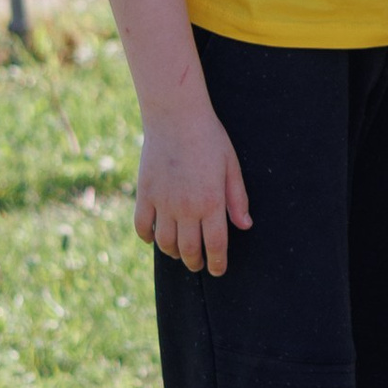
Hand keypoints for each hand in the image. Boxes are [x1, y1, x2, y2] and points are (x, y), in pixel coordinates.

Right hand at [134, 105, 252, 272]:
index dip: (217, 263)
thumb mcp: (231, 166)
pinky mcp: (145, 194)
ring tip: (179, 253)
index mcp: (211, 202)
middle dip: (195, 262)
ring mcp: (163, 202)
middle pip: (189, 250)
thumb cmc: (209, 138)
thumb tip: (244, 226)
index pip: (215, 245)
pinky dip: (147, 237)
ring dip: (173, 253)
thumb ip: (237, 198)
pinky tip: (154, 238)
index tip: (217, 271)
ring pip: (165, 243)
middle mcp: (186, 208)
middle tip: (199, 264)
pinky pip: (142, 226)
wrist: (176, 117)